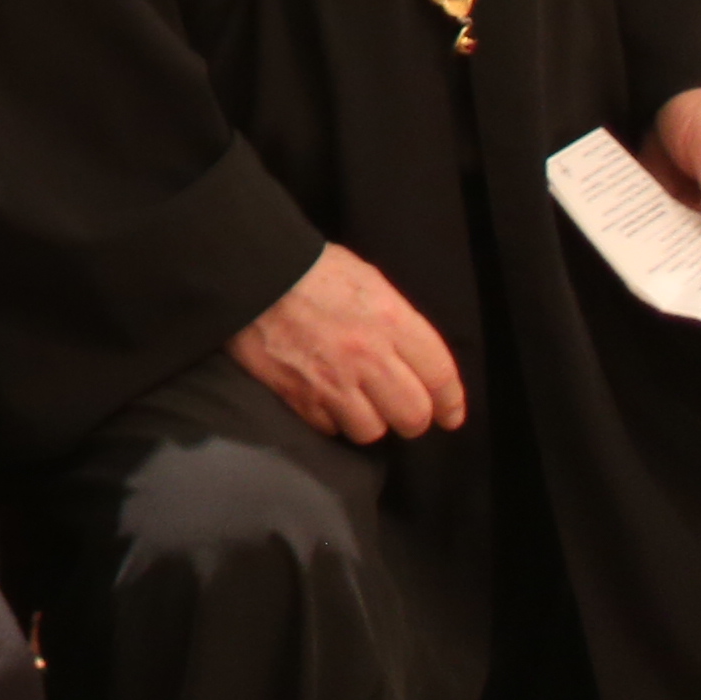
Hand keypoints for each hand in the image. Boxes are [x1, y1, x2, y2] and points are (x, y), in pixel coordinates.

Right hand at [231, 242, 466, 443]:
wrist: (249, 274)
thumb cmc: (311, 269)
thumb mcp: (369, 281)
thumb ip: (398, 322)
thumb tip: (415, 359)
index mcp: (392, 321)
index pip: (440, 376)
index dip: (450, 402)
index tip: (450, 415)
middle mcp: (369, 356)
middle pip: (412, 415)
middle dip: (412, 419)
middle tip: (402, 413)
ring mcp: (332, 380)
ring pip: (371, 430)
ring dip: (369, 422)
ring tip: (358, 406)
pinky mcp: (298, 396)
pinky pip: (329, 428)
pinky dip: (331, 419)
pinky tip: (325, 400)